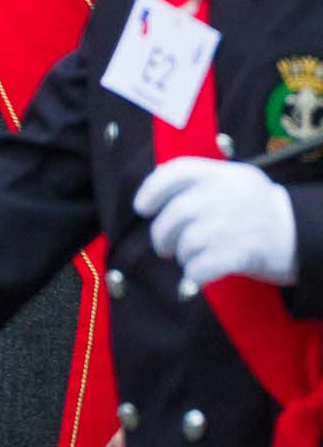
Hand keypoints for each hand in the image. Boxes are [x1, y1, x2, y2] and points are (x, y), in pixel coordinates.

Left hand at [133, 157, 297, 286]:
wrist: (304, 233)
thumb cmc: (259, 209)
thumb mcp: (235, 181)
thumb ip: (201, 183)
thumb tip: (156, 197)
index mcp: (221, 174)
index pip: (176, 171)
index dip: (151, 189)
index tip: (142, 208)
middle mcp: (225, 195)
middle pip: (175, 214)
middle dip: (162, 235)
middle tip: (164, 246)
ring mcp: (234, 224)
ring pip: (186, 242)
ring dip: (182, 255)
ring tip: (188, 258)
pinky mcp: (243, 253)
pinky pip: (202, 267)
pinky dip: (194, 274)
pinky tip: (197, 275)